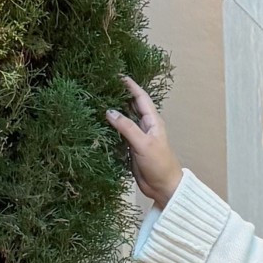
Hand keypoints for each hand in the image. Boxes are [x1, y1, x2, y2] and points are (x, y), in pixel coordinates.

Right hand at [106, 76, 182, 208]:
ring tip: (98, 99)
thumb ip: (127, 127)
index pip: (141, 98)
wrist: (164, 187)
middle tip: (103, 85)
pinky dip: (111, 127)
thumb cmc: (159, 164)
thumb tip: (109, 111)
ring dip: (114, 111)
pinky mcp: (131, 148)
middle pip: (131, 106)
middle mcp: (145, 126)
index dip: (131, 86)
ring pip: (124, 119)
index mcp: (153, 121)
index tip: (118, 75)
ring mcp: (138, 137)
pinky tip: (100, 122)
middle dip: (120, 95)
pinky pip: (119, 133)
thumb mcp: (144, 144)